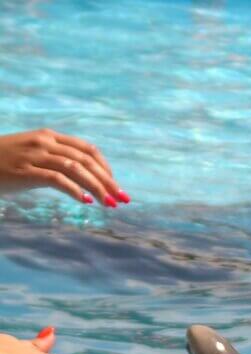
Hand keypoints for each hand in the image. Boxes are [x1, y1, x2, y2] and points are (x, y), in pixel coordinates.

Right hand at [0, 129, 129, 206]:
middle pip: (86, 160)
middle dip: (108, 181)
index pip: (87, 149)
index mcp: (50, 137)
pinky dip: (73, 190)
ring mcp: (35, 155)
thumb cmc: (4, 162)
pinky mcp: (26, 171)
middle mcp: (45, 142)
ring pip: (76, 169)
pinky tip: (85, 202)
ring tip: (109, 204)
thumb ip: (55, 161)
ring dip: (97, 188)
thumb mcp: (33, 155)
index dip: (106, 167)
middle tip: (123, 199)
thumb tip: (82, 179)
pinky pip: (56, 179)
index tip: (115, 185)